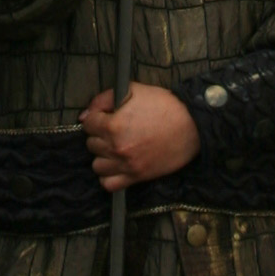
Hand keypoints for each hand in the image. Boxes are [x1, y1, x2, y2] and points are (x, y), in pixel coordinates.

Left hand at [80, 83, 198, 191]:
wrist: (190, 126)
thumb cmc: (163, 105)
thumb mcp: (133, 91)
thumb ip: (104, 99)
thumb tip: (85, 115)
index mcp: (114, 125)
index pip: (88, 124)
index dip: (96, 116)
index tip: (105, 115)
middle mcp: (116, 148)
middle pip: (91, 144)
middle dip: (99, 134)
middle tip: (113, 128)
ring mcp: (126, 166)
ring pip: (97, 165)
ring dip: (103, 155)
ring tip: (114, 146)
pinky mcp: (136, 178)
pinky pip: (108, 184)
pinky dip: (108, 176)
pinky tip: (116, 164)